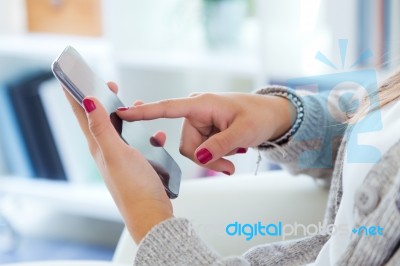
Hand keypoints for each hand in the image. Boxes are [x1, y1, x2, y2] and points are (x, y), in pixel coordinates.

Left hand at [63, 82, 171, 243]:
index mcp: (98, 145)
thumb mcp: (116, 153)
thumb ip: (102, 128)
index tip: (72, 78)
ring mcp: (122, 157)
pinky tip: (158, 136)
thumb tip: (88, 101)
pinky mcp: (137, 163)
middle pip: (101, 119)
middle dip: (104, 99)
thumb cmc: (134, 186)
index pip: (82, 115)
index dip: (76, 95)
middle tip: (110, 84)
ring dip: (129, 115)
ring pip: (123, 129)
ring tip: (137, 105)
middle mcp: (107, 150)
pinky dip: (148, 135)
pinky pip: (141, 143)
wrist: (151, 213)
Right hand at [117, 92, 294, 174]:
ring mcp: (200, 122)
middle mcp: (196, 112)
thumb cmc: (260, 116)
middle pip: (186, 145)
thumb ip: (219, 145)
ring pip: (194, 151)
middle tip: (229, 166)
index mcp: (201, 104)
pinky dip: (216, 156)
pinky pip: (202, 150)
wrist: (272, 116)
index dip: (145, 112)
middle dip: (206, 158)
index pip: (167, 108)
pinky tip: (232, 150)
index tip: (123, 112)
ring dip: (214, 158)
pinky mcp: (205, 130)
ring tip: (234, 154)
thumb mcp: (243, 132)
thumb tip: (200, 158)